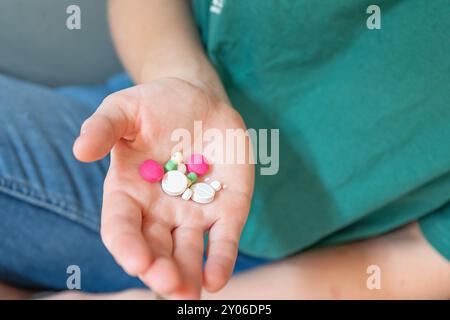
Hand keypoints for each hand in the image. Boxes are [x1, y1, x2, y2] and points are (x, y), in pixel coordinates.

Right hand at [73, 78, 253, 298]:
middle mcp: (159, 210)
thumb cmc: (154, 106)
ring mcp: (194, 211)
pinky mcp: (226, 207)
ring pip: (188, 250)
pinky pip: (223, 237)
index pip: (121, 226)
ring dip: (188, 273)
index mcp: (128, 192)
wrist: (197, 100)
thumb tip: (80, 150)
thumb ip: (103, 128)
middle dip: (160, 269)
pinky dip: (220, 258)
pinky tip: (216, 278)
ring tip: (190, 292)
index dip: (126, 246)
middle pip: (155, 247)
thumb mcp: (124, 109)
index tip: (135, 261)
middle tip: (168, 284)